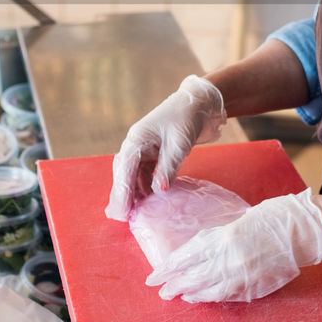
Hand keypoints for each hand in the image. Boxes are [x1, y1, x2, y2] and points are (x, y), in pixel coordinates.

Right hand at [105, 75, 226, 220]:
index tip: (121, 211)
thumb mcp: (179, 143)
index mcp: (137, 139)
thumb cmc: (187, 117)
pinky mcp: (154, 154)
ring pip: (133, 175)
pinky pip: (145, 174)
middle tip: (121, 218)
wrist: (200, 103)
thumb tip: (160, 191)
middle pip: (124, 173)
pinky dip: (146, 187)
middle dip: (122, 195)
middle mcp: (136, 144)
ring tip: (136, 214)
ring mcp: (144, 149)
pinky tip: (149, 200)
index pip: (125, 169)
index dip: (122, 191)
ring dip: (134, 193)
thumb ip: (169, 167)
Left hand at [145, 189, 321, 302]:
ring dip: (192, 294)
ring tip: (180, 296)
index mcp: (224, 238)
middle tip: (161, 291)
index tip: (154, 276)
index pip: (186, 257)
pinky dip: (213, 297)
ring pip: (209, 291)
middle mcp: (230, 260)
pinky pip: (229, 295)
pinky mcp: (256, 287)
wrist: (304, 229)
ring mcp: (244, 276)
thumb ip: (218, 238)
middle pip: (193, 278)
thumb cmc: (273, 216)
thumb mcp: (237, 221)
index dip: (168, 269)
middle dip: (174, 285)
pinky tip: (205, 297)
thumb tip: (200, 252)